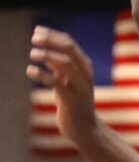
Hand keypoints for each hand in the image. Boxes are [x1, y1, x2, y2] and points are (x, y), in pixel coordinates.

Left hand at [27, 28, 99, 148]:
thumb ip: (59, 68)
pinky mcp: (71, 100)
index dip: (52, 35)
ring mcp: (79, 87)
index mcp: (85, 68)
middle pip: (68, 49)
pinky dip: (42, 75)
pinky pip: (56, 83)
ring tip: (33, 54)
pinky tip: (30, 71)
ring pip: (65, 63)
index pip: (70, 44)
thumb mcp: (67, 82)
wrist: (85, 130)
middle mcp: (84, 75)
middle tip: (33, 39)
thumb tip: (45, 50)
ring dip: (47, 55)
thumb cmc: (73, 104)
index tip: (37, 31)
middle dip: (50, 41)